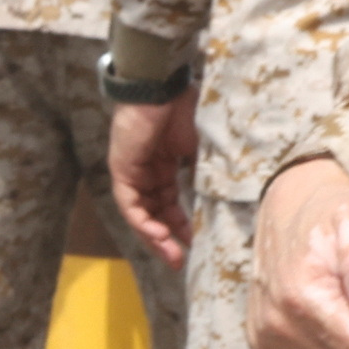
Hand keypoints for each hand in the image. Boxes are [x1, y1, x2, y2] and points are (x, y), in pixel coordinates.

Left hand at [109, 90, 199, 265]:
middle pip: (154, 213)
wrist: (163, 87)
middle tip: (181, 261)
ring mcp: (132, 172)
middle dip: (168, 239)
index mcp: (165, 166)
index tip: (196, 244)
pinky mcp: (122, 170)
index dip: (181, 225)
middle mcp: (147, 172)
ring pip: (141, 214)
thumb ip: (207, 172)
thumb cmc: (187, 109)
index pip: (169, 204)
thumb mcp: (202, 148)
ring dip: (155, 238)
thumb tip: (226, 198)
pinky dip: (144, 222)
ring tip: (172, 256)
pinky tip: (159, 236)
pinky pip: (131, 204)